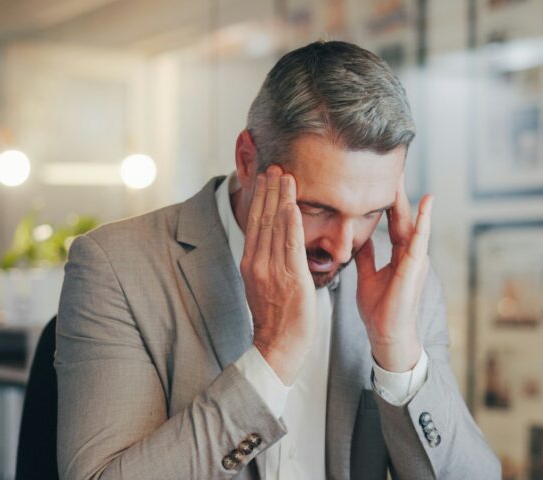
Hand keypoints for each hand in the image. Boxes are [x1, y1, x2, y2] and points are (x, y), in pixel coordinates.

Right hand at [240, 165, 316, 384]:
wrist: (277, 345)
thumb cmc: (275, 319)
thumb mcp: (262, 285)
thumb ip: (266, 262)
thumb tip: (272, 243)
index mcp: (250, 263)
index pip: (255, 224)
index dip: (259, 198)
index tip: (264, 178)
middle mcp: (257, 263)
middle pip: (261, 219)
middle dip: (268, 190)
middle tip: (273, 166)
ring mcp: (272, 269)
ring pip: (274, 226)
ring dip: (280, 198)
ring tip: (284, 175)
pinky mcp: (290, 277)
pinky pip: (290, 244)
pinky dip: (290, 222)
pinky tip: (292, 204)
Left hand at [355, 175, 433, 371]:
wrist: (387, 336)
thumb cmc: (380, 310)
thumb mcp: (368, 277)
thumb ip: (368, 257)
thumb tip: (361, 240)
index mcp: (398, 255)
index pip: (393, 220)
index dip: (386, 199)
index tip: (380, 177)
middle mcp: (410, 253)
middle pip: (403, 215)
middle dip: (397, 191)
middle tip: (393, 165)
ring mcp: (415, 259)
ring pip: (413, 221)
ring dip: (408, 198)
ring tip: (404, 174)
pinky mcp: (416, 267)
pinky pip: (420, 238)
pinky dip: (424, 220)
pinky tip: (426, 202)